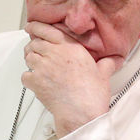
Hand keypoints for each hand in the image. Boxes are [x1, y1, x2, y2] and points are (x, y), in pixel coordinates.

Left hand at [22, 21, 118, 136]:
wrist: (81, 113)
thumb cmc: (92, 94)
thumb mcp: (104, 74)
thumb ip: (107, 63)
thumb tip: (114, 60)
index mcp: (70, 47)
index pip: (47, 30)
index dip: (37, 26)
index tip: (32, 26)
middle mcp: (54, 54)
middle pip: (35, 43)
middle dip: (34, 46)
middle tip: (37, 50)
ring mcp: (42, 67)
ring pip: (28, 57)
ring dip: (31, 60)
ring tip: (38, 66)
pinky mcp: (35, 81)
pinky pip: (25, 75)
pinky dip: (29, 77)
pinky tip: (37, 81)